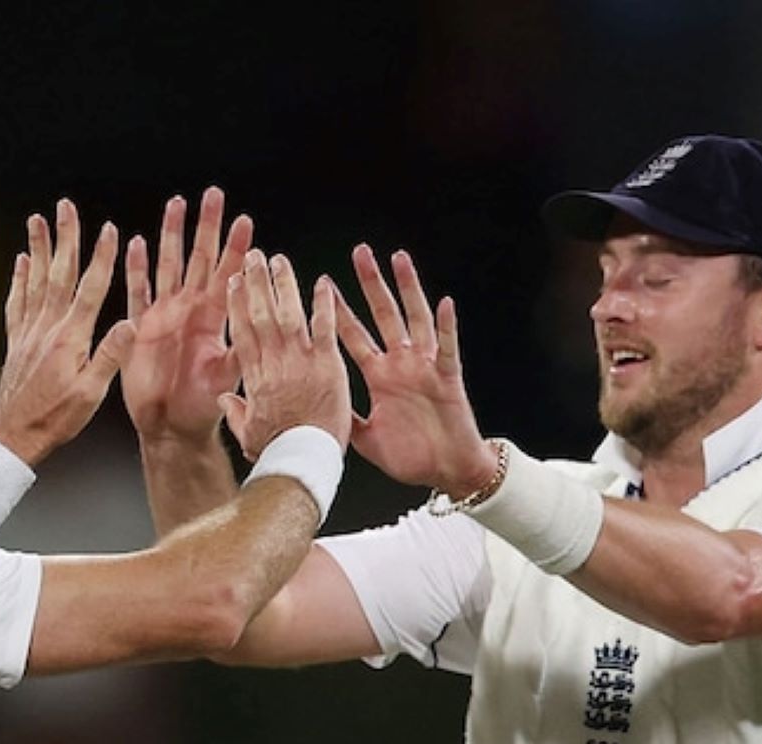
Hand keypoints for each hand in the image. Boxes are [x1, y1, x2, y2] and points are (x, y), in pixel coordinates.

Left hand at [0, 198, 136, 466]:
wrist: (13, 434)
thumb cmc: (54, 418)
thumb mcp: (91, 394)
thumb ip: (110, 356)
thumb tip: (129, 322)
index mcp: (71, 339)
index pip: (90, 289)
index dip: (102, 258)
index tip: (110, 231)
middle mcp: (48, 328)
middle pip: (59, 273)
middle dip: (65, 238)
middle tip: (65, 208)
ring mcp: (29, 332)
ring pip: (34, 280)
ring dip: (38, 248)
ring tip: (38, 221)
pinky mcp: (16, 340)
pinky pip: (17, 301)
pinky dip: (19, 278)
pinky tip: (21, 262)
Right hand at [120, 187, 252, 444]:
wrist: (171, 427)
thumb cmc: (203, 407)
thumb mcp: (226, 378)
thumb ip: (238, 353)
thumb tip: (258, 330)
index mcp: (212, 318)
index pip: (228, 274)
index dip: (236, 248)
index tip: (245, 220)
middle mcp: (189, 310)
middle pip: (198, 258)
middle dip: (206, 226)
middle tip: (214, 195)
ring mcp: (163, 315)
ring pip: (167, 265)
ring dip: (171, 235)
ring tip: (177, 204)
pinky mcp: (139, 328)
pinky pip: (136, 292)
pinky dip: (135, 269)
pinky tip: (134, 243)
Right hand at [218, 251, 351, 457]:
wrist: (305, 461)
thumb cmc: (280, 453)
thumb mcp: (249, 435)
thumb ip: (236, 413)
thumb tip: (225, 400)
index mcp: (255, 378)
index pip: (242, 332)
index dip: (236, 304)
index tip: (232, 282)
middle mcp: (275, 363)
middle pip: (261, 314)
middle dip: (255, 282)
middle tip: (253, 256)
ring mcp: (301, 362)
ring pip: (288, 313)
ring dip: (283, 284)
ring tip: (279, 260)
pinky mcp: (328, 365)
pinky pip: (325, 327)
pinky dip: (323, 304)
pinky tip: (323, 283)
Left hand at [336, 244, 498, 498]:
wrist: (447, 472)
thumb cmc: (412, 456)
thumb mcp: (365, 438)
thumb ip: (344, 418)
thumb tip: (315, 408)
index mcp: (380, 377)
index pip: (354, 336)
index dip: (338, 311)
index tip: (322, 284)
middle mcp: (401, 364)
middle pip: (383, 315)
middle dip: (371, 284)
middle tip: (359, 253)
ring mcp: (425, 368)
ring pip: (415, 320)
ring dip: (408, 289)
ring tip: (399, 259)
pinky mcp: (447, 379)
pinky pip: (447, 349)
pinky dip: (447, 327)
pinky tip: (444, 302)